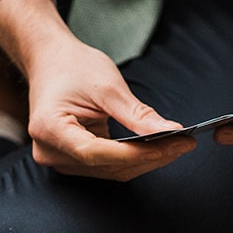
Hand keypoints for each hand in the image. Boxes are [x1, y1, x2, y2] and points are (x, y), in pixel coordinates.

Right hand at [0, 0, 194, 180]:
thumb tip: (170, 132)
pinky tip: (155, 148)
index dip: (136, 153)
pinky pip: (106, 167)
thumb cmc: (71, 66)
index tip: (170, 145)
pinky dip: (132, 159)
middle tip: (183, 144)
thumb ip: (138, 114)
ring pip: (110, 171)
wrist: (50, 61)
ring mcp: (58, 159)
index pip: (97, 152)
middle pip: (107, 166)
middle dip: (148, 157)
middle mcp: (49, 151)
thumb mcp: (107, 85)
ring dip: (144, 161)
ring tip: (174, 145)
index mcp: (50, 129)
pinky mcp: (70, 160)